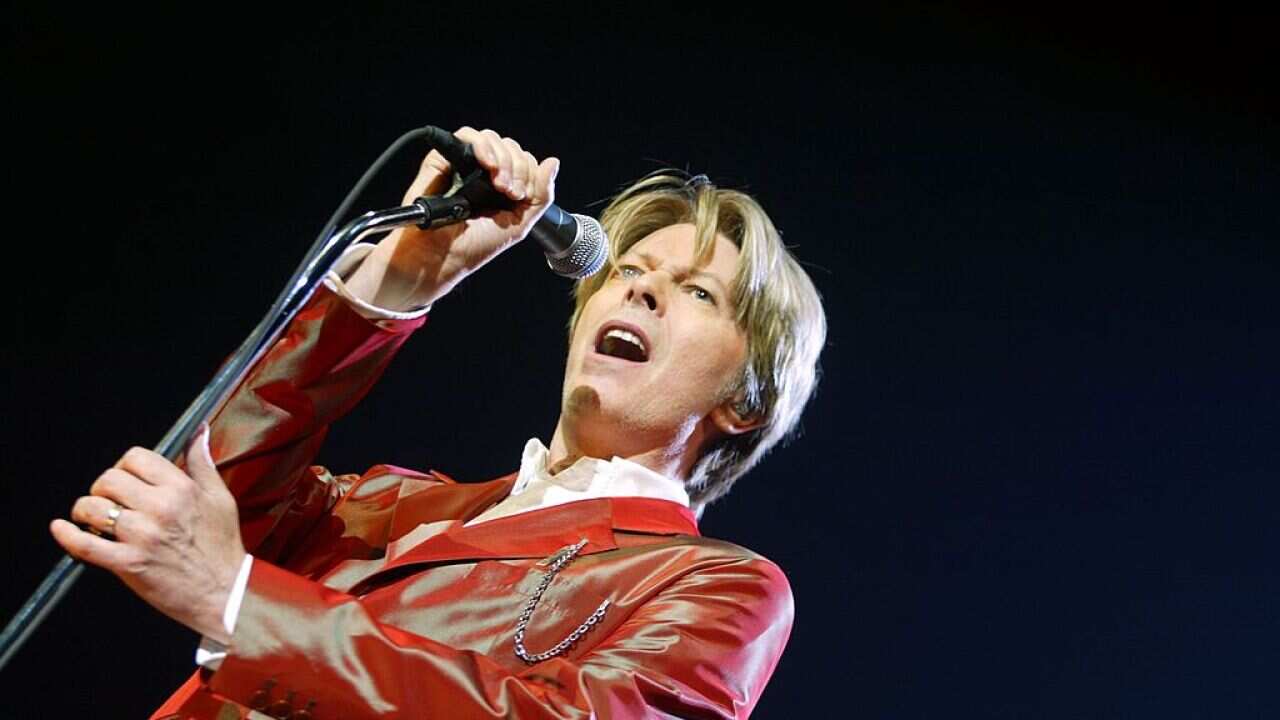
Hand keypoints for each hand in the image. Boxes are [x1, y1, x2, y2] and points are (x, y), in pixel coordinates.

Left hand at [50, 425, 246, 643]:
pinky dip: (67, 535)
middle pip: (109, 479)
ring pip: (92, 508)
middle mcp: (161, 508)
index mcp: (182, 489)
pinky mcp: (129, 564)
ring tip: (93, 519)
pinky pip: (86, 545)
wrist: (225, 593)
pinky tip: (61, 528)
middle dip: (103, 489)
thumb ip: (203, 463)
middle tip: (110, 502)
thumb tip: (198, 434)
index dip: (125, 466)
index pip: (136, 458)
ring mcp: (142, 536)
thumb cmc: (222, 547)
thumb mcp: (220, 498)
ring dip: (85, 511)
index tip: (126, 479)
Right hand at [345, 126, 560, 309]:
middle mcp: (484, 172)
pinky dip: (482, 145)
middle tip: (509, 192)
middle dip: (517, 168)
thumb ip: (541, 195)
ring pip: (491, 138)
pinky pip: (466, 135)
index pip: (525, 161)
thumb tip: (553, 162)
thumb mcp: (519, 224)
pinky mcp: (444, 159)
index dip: (529, 173)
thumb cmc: (475, 245)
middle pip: (511, 147)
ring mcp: (464, 164)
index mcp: (503, 186)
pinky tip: (487, 164)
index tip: (519, 196)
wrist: (442, 256)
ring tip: (498, 183)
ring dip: (503, 158)